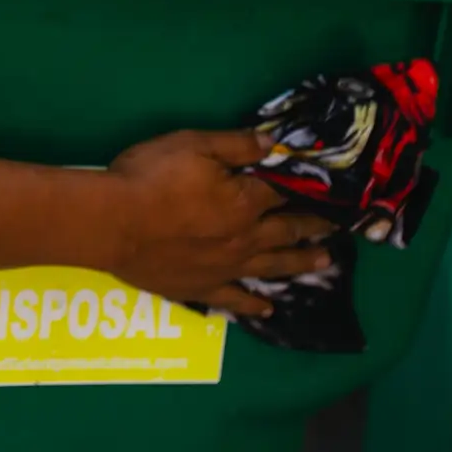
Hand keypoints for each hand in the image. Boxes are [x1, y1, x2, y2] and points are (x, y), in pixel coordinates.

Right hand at [102, 129, 334, 316]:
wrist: (112, 223)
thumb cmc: (149, 177)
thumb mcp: (192, 144)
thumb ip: (235, 144)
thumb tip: (275, 143)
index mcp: (244, 200)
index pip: (285, 192)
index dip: (308, 190)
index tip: (332, 192)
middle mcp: (244, 238)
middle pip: (286, 231)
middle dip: (314, 227)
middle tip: (338, 230)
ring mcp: (224, 267)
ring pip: (272, 266)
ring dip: (299, 263)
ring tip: (324, 262)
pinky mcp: (201, 288)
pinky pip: (234, 300)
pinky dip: (253, 304)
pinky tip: (267, 308)